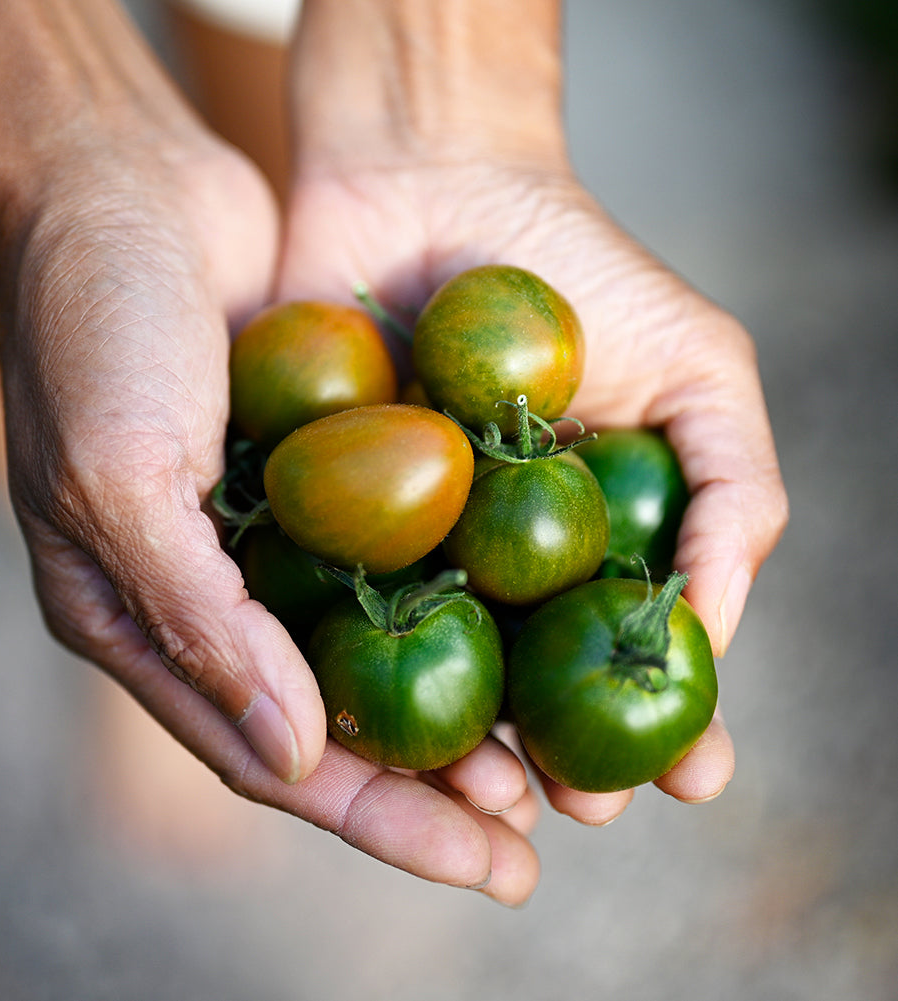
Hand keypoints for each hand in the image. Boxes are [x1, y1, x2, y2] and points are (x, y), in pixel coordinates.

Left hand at [277, 155, 786, 824]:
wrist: (430, 176)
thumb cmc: (575, 265)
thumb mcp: (698, 367)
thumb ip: (733, 493)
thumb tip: (710, 630)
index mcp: (587, 544)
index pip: (629, 657)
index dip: (667, 723)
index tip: (686, 780)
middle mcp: (493, 564)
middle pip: (526, 688)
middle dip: (551, 760)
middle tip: (564, 810)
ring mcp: (401, 549)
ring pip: (426, 674)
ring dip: (455, 744)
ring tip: (479, 797)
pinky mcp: (313, 519)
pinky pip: (326, 606)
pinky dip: (345, 662)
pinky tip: (367, 716)